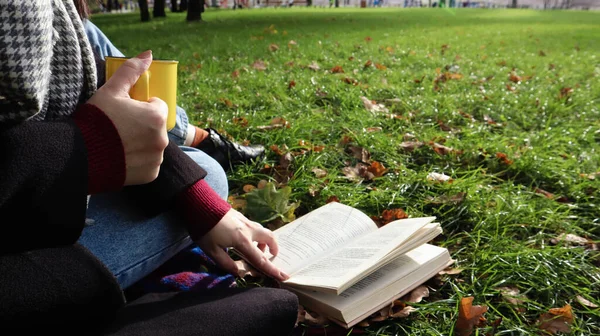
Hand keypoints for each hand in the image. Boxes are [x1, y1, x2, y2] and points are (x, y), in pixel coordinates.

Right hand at [87, 50, 168, 185]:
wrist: (80, 156)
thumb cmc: (96, 120)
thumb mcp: (111, 91)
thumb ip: (131, 71)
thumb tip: (147, 55)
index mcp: (156, 117)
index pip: (157, 106)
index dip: (142, 106)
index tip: (126, 111)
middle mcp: (162, 139)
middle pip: (156, 127)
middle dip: (142, 125)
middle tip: (120, 127)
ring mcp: (157, 159)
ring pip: (153, 146)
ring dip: (142, 143)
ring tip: (119, 143)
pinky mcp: (150, 175)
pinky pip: (149, 164)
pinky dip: (139, 161)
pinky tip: (122, 157)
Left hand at [197, 209, 289, 281]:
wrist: (199, 204)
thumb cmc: (205, 229)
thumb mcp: (212, 251)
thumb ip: (226, 264)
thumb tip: (239, 272)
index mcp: (242, 241)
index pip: (260, 259)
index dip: (272, 270)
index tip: (284, 276)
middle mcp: (248, 230)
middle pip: (269, 238)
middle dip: (273, 247)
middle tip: (271, 255)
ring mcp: (245, 221)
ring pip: (262, 230)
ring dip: (263, 241)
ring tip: (254, 248)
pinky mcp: (240, 215)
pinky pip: (254, 227)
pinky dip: (255, 235)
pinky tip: (243, 238)